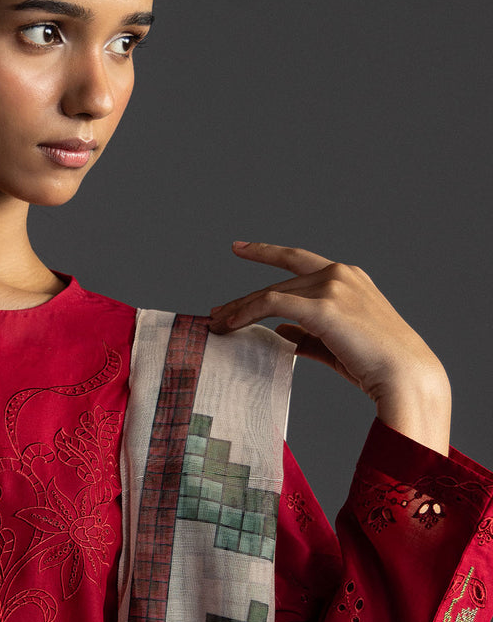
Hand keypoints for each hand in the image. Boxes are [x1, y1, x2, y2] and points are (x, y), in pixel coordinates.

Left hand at [209, 241, 450, 453]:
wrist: (405, 374)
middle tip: (215, 313)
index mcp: (347, 276)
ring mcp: (332, 287)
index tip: (240, 248)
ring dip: (240, 309)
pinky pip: (273, 305)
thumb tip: (280, 331)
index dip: (266, 252)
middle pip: (278, 282)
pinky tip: (231, 324)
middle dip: (243, 299)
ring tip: (217, 324)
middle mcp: (339, 274)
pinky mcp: (324, 307)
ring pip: (272, 293)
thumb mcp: (337, 341)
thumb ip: (308, 333)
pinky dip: (247, 313)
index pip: (298, 260)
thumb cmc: (375, 363)